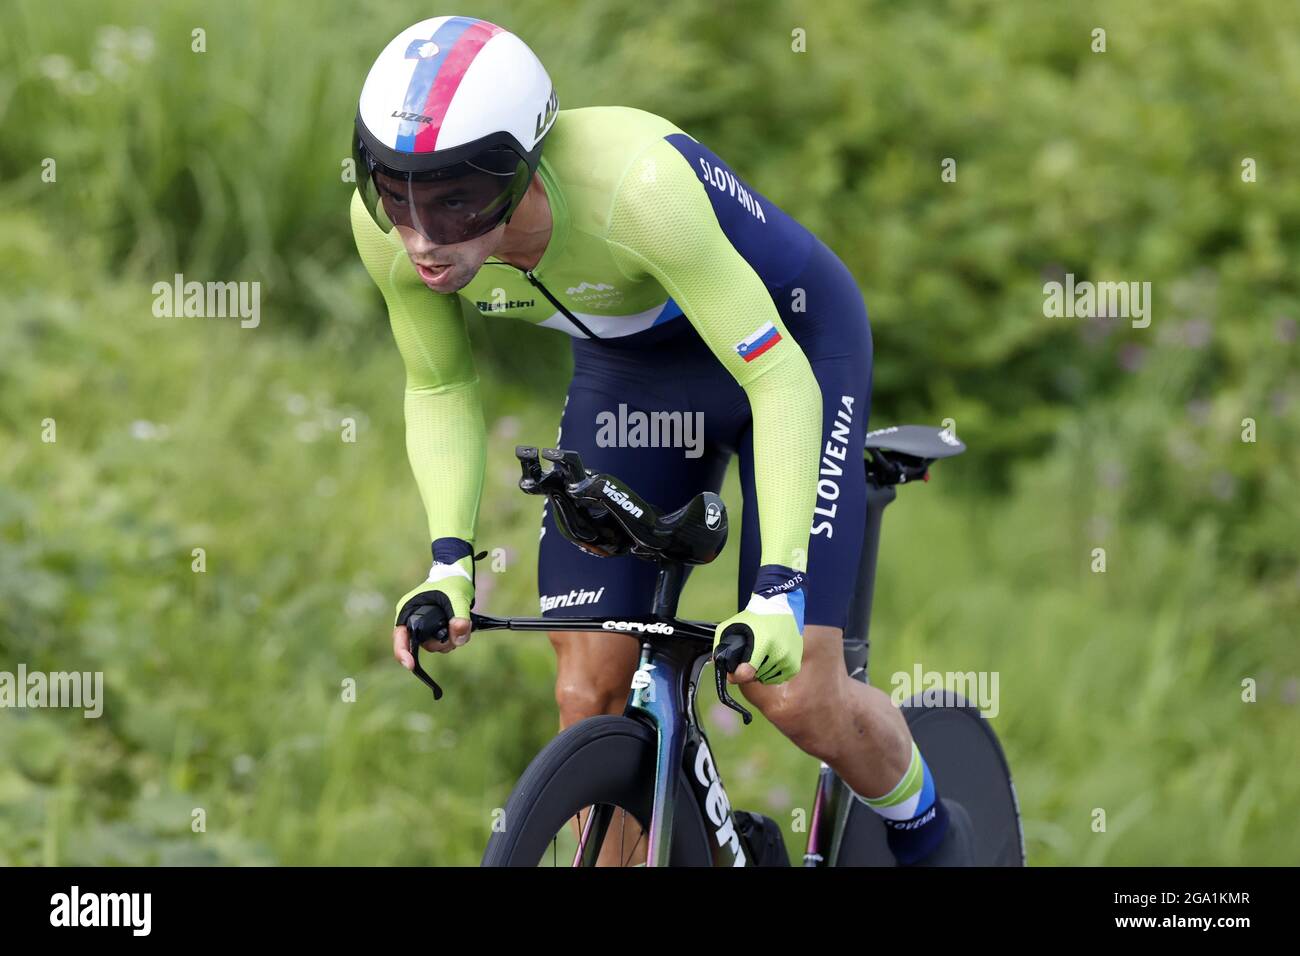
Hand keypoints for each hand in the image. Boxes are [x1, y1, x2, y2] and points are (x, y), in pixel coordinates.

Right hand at [392, 553, 474, 669]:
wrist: (459, 574)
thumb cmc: (452, 581)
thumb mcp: (458, 597)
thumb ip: (459, 617)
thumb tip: (458, 639)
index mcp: (408, 611)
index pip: (400, 637)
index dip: (402, 653)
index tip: (411, 666)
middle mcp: (413, 620)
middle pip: (421, 644)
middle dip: (439, 644)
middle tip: (455, 635)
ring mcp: (425, 625)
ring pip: (434, 645)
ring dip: (448, 642)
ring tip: (461, 629)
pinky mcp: (436, 628)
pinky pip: (442, 641)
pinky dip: (452, 640)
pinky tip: (461, 631)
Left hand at [714, 565, 806, 684]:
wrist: (781, 607)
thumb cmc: (754, 617)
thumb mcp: (733, 625)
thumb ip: (721, 645)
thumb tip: (719, 666)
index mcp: (764, 642)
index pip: (748, 672)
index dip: (736, 675)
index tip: (733, 672)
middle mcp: (779, 652)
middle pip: (756, 677)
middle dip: (747, 672)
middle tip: (746, 659)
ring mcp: (789, 659)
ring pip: (766, 679)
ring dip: (760, 673)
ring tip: (758, 658)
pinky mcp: (795, 665)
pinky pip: (778, 679)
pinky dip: (771, 674)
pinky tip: (768, 661)